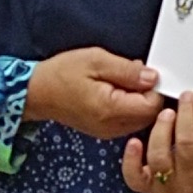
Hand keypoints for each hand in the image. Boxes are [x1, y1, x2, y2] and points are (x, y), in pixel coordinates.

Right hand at [28, 47, 164, 139]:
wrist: (37, 92)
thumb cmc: (62, 74)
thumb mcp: (96, 60)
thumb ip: (127, 70)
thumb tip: (153, 77)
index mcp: (111, 109)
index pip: (153, 105)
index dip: (154, 87)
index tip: (143, 72)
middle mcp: (113, 127)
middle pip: (150, 115)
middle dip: (148, 94)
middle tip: (130, 75)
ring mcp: (109, 132)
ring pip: (142, 119)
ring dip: (138, 100)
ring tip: (119, 82)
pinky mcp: (106, 131)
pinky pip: (129, 121)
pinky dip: (129, 106)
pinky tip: (115, 93)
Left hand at [121, 89, 192, 192]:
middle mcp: (191, 184)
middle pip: (187, 145)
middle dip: (186, 115)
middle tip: (185, 96)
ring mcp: (167, 188)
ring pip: (160, 157)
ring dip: (162, 129)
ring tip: (167, 112)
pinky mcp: (147, 189)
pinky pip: (135, 176)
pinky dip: (131, 159)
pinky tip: (134, 141)